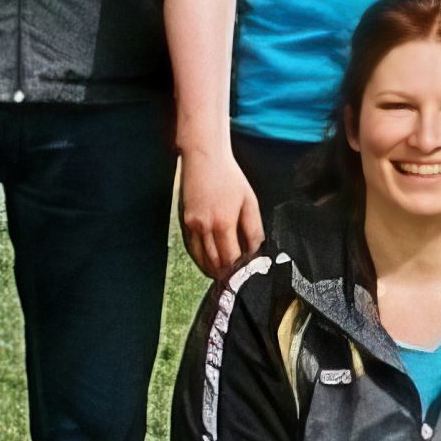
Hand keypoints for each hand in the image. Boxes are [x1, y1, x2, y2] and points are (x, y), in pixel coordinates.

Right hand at [180, 144, 264, 280]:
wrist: (204, 158)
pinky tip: (210, 264)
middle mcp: (204, 228)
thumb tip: (256, 250)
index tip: (248, 276)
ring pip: (201, 259)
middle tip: (237, 282)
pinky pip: (191, 248)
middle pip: (215, 263)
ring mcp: (191, 226)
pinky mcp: (184, 222)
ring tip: (225, 277)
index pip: (231, 258)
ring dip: (213, 270)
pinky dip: (201, 259)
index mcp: (223, 223)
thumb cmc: (229, 177)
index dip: (240, 270)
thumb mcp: (249, 201)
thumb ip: (253, 229)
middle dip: (227, 275)